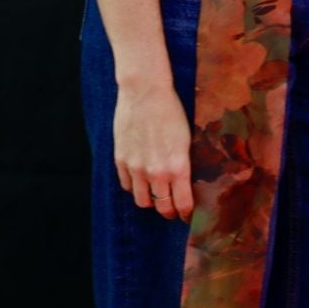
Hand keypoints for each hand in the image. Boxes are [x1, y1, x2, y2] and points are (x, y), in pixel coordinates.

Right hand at [112, 82, 193, 218]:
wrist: (145, 92)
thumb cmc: (171, 110)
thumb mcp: (187, 138)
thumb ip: (184, 163)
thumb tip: (186, 181)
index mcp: (178, 166)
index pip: (183, 204)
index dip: (186, 213)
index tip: (188, 215)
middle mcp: (157, 172)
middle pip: (162, 207)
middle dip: (169, 212)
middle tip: (173, 210)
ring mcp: (136, 168)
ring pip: (142, 201)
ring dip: (151, 202)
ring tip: (156, 196)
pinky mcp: (121, 160)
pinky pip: (127, 185)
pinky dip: (134, 187)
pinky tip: (140, 181)